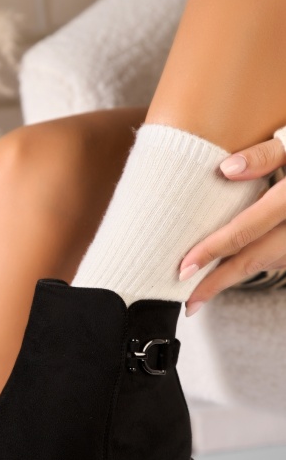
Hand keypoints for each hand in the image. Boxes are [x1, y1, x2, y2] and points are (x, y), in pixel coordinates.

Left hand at [179, 136, 285, 315]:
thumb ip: (266, 156)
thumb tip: (225, 169)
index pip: (245, 231)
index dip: (211, 252)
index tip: (183, 269)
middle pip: (252, 261)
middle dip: (216, 284)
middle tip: (189, 303)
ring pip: (265, 264)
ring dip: (232, 277)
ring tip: (202, 289)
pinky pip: (277, 260)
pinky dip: (252, 263)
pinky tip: (231, 267)